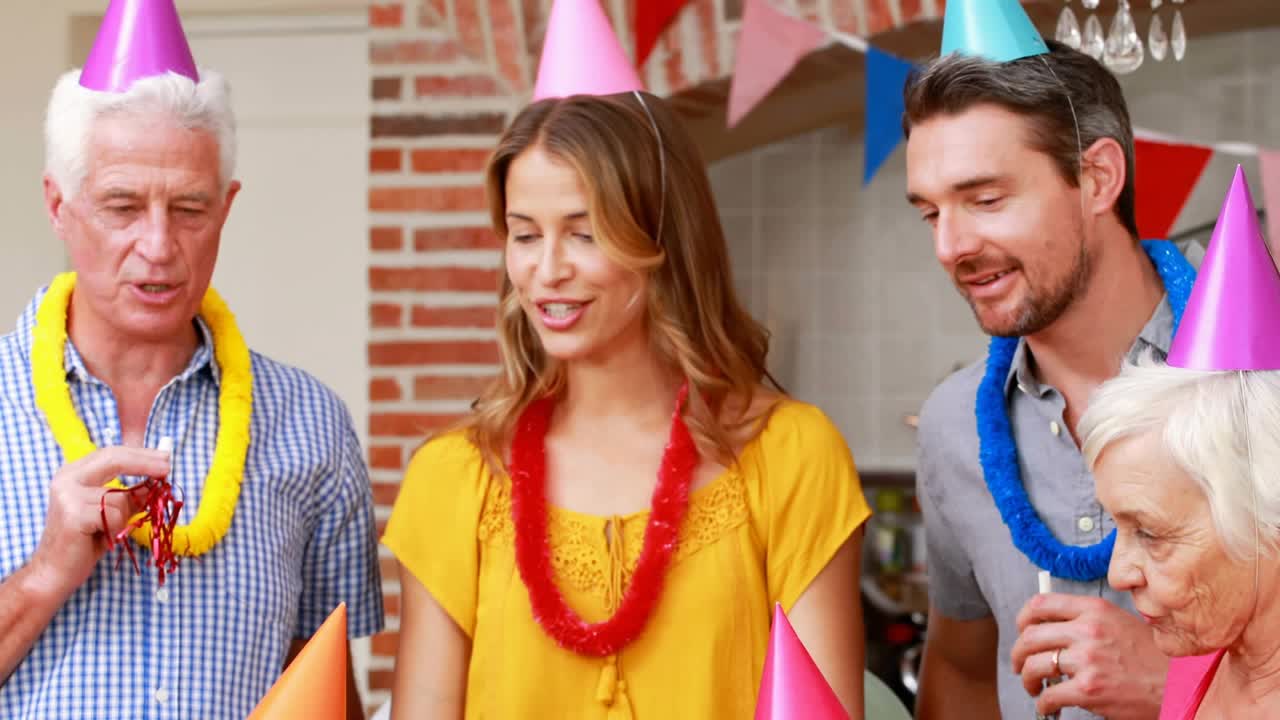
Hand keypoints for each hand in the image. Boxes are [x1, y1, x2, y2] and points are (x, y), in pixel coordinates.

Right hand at [28, 447, 170, 598]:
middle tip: (168, 467)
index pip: (112, 453)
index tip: (165, 458)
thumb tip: (157, 481)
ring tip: (108, 531)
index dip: (141, 454)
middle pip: (114, 458)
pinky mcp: (73, 514)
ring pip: (119, 496)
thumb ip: (130, 496)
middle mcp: (66, 479)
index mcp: (73, 474)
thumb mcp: (111, 513)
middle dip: (146, 462)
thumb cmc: (84, 543)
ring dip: (124, 516)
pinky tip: (100, 538)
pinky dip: (116, 528)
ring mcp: (67, 495)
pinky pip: (114, 515)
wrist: (54, 573)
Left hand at [1012, 593, 1167, 719]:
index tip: (1021, 631)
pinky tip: (1048, 705)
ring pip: (1034, 665)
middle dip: (1017, 654)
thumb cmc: (1151, 657)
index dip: (1023, 619)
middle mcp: (1087, 630)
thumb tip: (1050, 627)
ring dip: (1027, 679)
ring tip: (1033, 686)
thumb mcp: (1119, 623)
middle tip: (1019, 665)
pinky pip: (1050, 695)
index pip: (1040, 605)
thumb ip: (1086, 620)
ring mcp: (1088, 660)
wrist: (1178, 684)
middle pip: (1030, 636)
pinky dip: (1043, 703)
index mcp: (1093, 610)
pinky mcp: (1090, 689)